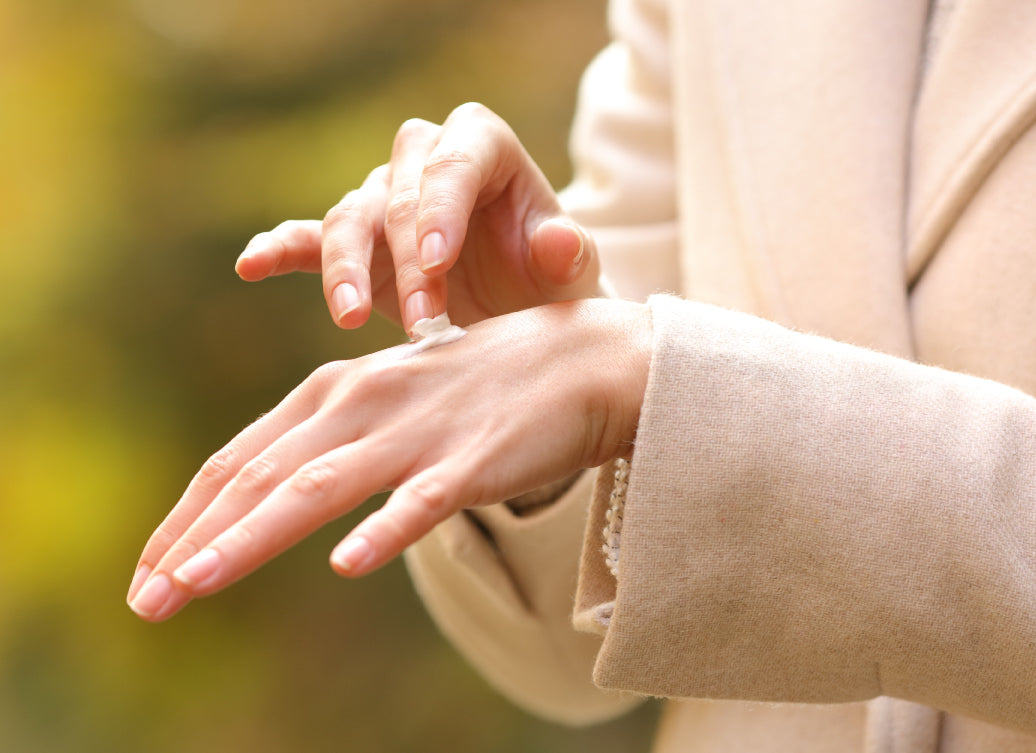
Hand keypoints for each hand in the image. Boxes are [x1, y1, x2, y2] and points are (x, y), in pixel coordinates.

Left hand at [126, 299, 649, 620]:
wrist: (582, 360)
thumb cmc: (483, 387)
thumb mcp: (392, 404)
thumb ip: (338, 440)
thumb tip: (278, 493)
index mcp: (338, 391)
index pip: (241, 455)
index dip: (187, 514)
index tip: (149, 570)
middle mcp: (363, 404)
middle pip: (260, 474)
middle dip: (194, 538)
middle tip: (145, 601)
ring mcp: (418, 431)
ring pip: (318, 487)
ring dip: (249, 537)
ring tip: (192, 586)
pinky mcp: (474, 458)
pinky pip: (424, 499)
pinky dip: (385, 528)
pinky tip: (349, 562)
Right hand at [233, 103, 599, 334]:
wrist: (522, 319)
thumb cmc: (551, 288)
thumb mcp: (572, 275)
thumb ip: (568, 254)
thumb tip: (555, 240)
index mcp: (484, 149)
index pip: (456, 159)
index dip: (442, 207)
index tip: (439, 263)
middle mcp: (425, 164)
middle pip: (398, 193)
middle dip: (407, 260)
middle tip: (426, 322)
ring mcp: (384, 202)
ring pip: (350, 216)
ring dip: (347, 268)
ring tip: (351, 319)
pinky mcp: (355, 245)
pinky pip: (308, 239)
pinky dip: (280, 250)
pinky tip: (251, 266)